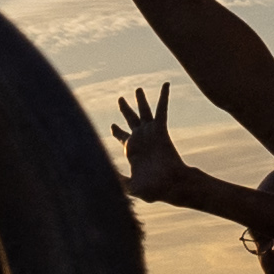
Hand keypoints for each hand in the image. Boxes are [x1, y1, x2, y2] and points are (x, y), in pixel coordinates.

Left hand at [112, 85, 183, 202]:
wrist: (170, 183)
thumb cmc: (152, 188)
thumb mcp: (129, 186)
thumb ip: (117, 181)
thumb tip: (103, 179)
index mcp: (133, 150)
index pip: (122, 137)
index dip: (117, 131)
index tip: (112, 126)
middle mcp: (141, 138)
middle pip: (130, 119)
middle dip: (125, 109)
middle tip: (120, 99)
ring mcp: (151, 133)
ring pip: (143, 111)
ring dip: (140, 100)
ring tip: (137, 89)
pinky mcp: (161, 130)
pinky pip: (162, 109)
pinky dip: (164, 96)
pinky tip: (166, 85)